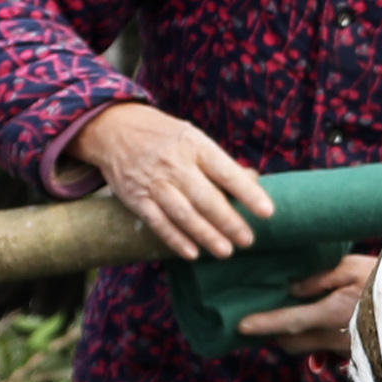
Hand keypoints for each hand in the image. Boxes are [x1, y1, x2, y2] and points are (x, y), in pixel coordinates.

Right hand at [69, 99, 273, 260]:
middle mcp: (175, 164)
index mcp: (195, 146)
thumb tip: (254, 180)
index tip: (267, 212)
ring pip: (183, 213)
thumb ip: (220, 162)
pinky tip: (192, 253)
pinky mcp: (135, 197)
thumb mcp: (193, 138)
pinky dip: (175, 239)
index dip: (248, 192)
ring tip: (226, 251)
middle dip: (229, 221)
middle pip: (206, 198)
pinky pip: (158, 222)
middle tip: (248, 240)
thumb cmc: (164, 137)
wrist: (113, 128)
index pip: (227, 172)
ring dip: (206, 235)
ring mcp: (154, 182)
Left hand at [238, 252, 380, 356]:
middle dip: (274, 333)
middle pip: (292, 342)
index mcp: (334, 312)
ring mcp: (346, 349)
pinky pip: (325, 352)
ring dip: (294, 337)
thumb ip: (319, 278)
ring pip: (307, 349)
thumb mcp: (353, 267)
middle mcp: (337, 336)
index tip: (241, 326)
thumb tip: (291, 288)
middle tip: (263, 315)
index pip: (290, 321)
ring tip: (289, 314)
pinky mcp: (356, 354)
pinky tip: (317, 324)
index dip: (264, 324)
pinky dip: (315, 342)